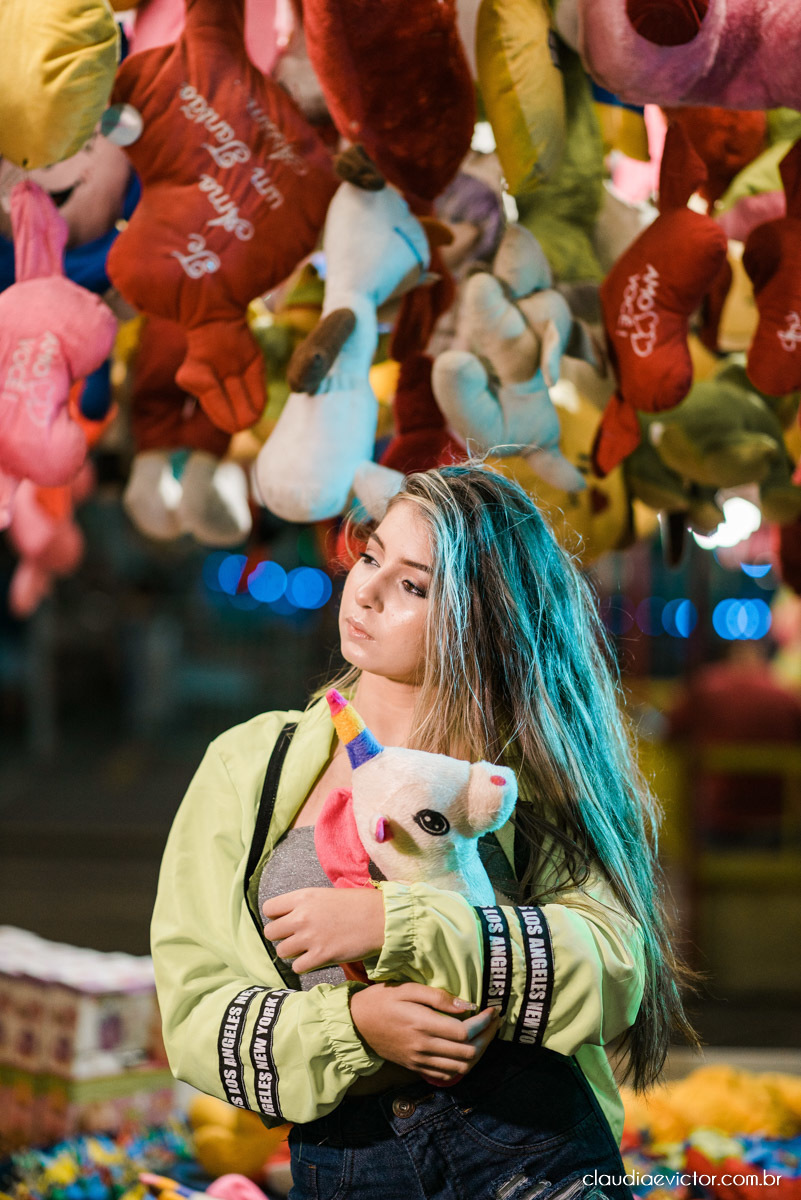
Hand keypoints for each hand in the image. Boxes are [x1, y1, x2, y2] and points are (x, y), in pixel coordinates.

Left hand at [262, 887, 384, 972]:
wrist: (380, 918)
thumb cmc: (357, 904)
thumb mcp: (326, 895)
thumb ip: (305, 905)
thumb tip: (290, 917)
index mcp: (302, 897)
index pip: (269, 909)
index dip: (276, 917)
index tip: (285, 920)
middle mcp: (301, 917)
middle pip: (270, 932)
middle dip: (281, 936)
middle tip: (295, 937)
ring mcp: (310, 938)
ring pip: (282, 952)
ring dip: (292, 952)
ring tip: (307, 948)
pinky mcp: (320, 956)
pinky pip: (297, 967)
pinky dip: (304, 965)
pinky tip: (315, 958)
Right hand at [350, 983, 500, 1084]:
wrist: (356, 1024)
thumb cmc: (382, 1000)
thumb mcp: (407, 989)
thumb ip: (438, 997)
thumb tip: (466, 1005)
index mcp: (422, 1024)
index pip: (464, 1032)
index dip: (483, 1023)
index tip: (492, 1010)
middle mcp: (423, 1047)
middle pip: (468, 1053)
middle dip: (487, 1037)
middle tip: (494, 1022)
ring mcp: (419, 1061)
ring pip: (461, 1068)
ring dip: (478, 1053)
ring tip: (484, 1035)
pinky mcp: (416, 1067)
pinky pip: (446, 1075)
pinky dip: (463, 1066)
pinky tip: (467, 1050)